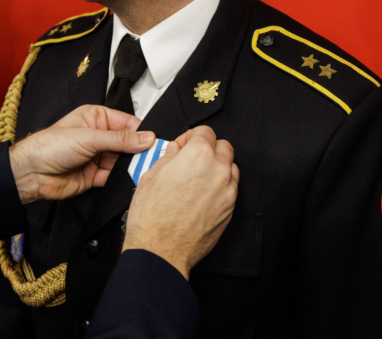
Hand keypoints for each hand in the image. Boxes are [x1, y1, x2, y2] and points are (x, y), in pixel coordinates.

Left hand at [9, 105, 154, 203]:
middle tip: (156, 157)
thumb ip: (120, 140)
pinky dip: (122, 179)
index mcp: (96, 118)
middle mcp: (98, 136)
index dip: (142, 132)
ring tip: (145, 168)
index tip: (157, 141)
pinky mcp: (95, 176)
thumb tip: (147, 137)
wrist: (31, 174)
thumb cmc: (50, 146)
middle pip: (128, 143)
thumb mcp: (90, 138)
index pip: (127, 123)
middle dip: (139, 151)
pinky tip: (131, 179)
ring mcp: (97, 157)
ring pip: (123, 161)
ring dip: (132, 166)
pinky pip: (114, 177)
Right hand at [121, 126, 238, 278]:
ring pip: (231, 167)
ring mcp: (227, 191)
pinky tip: (203, 195)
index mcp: (198, 155)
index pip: (205, 131)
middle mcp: (218, 170)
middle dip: (208, 149)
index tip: (183, 146)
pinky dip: (221, 187)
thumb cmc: (152, 217)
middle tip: (192, 160)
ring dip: (218, 168)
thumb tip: (176, 151)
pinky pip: (231, 189)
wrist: (160, 251)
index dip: (190, 136)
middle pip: (223, 147)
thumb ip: (169, 157)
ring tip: (199, 179)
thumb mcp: (150, 176)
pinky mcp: (230, 210)